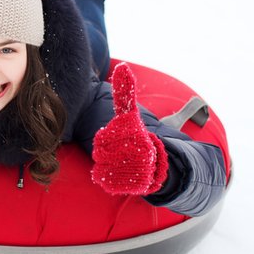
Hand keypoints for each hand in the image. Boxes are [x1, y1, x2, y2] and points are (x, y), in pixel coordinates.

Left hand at [91, 62, 167, 195]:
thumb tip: (123, 66)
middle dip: (106, 151)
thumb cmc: (135, 137)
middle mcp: (134, 155)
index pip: (103, 137)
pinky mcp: (124, 187)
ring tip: (121, 161)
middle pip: (99, 152)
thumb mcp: (130, 115)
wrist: (153, 168)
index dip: (107, 138)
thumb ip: (125, 92)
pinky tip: (119, 173)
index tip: (121, 138)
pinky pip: (102, 180)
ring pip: (100, 165)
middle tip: (121, 151)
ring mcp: (130, 172)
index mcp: (133, 136)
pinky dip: (107, 177)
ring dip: (106, 163)